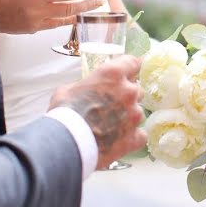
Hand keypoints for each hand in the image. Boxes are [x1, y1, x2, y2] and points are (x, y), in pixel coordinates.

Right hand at [50, 55, 146, 169]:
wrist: (66, 143)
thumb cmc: (64, 114)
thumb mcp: (68, 90)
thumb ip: (85, 86)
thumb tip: (85, 91)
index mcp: (112, 74)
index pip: (133, 63)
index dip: (131, 69)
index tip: (131, 72)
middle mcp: (128, 91)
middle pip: (136, 90)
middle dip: (126, 97)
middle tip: (110, 107)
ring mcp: (134, 114)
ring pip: (137, 113)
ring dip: (127, 118)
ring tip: (109, 128)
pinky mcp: (134, 136)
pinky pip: (140, 135)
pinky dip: (132, 137)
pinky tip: (118, 141)